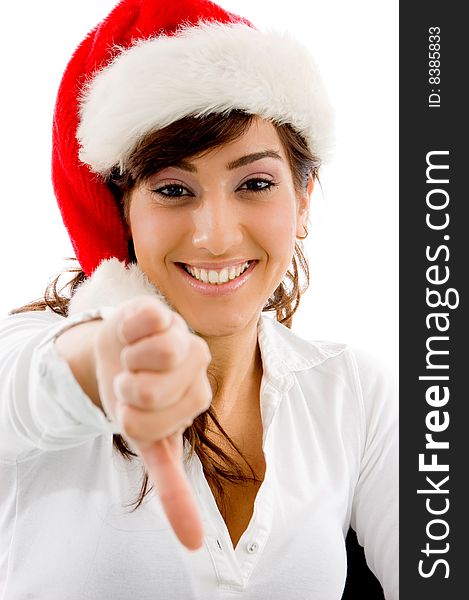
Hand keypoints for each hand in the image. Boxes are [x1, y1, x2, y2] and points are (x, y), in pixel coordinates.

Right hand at [94, 296, 211, 549]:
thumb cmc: (136, 398)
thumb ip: (174, 489)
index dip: (128, 419)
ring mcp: (182, 334)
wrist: (116, 352)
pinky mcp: (163, 310)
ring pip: (160, 354)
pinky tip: (134, 333)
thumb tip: (195, 544)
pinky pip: (146, 321)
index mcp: (195, 399)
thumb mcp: (151, 444)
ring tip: (132, 358)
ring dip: (126, 363)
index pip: (151, 427)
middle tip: (131, 381)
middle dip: (125, 392)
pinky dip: (128, 333)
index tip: (134, 408)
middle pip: (151, 392)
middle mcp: (198, 364)